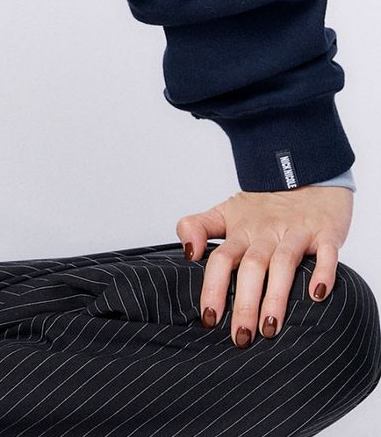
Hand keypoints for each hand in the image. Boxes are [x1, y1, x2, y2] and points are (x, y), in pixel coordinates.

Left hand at [176, 185, 353, 346]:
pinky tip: (318, 295)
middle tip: (240, 337)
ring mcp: (295, 233)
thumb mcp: (225, 212)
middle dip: (244, 302)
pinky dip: (322, 272)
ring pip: (283, 263)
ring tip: (271, 327)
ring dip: (276, 295)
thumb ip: (197, 227)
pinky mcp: (325, 233)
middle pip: (251, 267)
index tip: (209, 318)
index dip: (213, 287)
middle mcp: (265, 233)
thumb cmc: (263, 206)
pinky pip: (326, 252)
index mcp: (240, 232)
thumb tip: (187, 252)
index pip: (221, 259)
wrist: (303, 174)